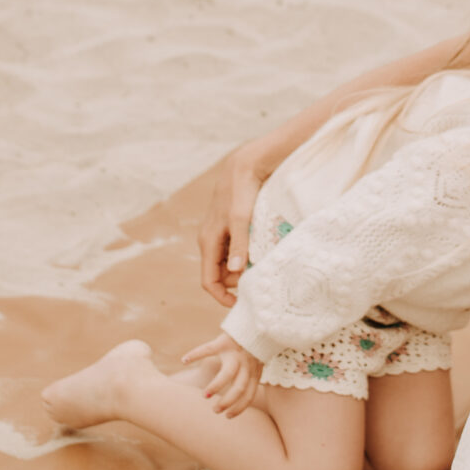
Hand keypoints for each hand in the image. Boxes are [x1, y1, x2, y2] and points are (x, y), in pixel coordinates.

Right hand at [180, 331, 262, 416]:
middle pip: (239, 388)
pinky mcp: (224, 341)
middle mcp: (246, 364)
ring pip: (227, 374)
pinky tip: (184, 360)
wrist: (257, 319)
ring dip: (216, 387)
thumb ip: (251, 376)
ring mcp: (235, 352)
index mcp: (254, 370)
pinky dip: (195, 354)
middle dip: (227, 402)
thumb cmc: (254, 343)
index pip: (249, 394)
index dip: (239, 408)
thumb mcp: (258, 360)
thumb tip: (243, 396)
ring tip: (204, 396)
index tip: (228, 416)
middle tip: (215, 410)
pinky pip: (208, 349)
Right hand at [197, 148, 269, 306]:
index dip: (221, 296)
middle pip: (218, 274)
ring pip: (226, 263)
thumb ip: (239, 244)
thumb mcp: (242, 218)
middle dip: (234, 283)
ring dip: (241, 270)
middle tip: (258, 281)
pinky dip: (244, 257)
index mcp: (208, 241)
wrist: (244, 165)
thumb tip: (234, 271)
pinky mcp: (227, 227)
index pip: (208, 280)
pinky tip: (259, 253)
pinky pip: (232, 251)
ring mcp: (218, 234)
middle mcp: (209, 240)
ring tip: (261, 267)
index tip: (239, 304)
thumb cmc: (241, 191)